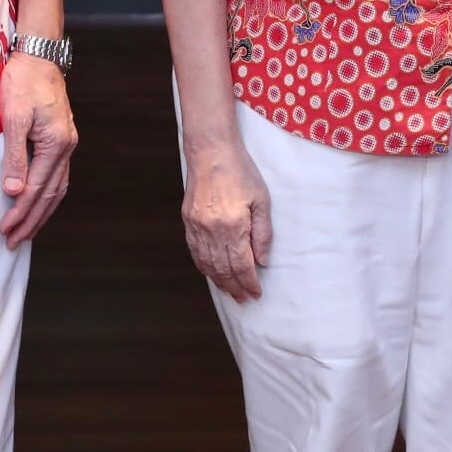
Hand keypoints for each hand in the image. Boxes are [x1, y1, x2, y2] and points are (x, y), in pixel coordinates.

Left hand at [0, 52, 77, 246]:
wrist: (38, 55)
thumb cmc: (23, 81)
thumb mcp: (14, 117)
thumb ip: (14, 156)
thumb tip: (13, 192)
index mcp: (56, 143)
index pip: (36, 189)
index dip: (20, 213)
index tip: (5, 231)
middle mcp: (66, 147)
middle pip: (51, 195)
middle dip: (32, 220)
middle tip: (13, 242)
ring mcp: (67, 143)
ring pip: (57, 188)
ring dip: (42, 212)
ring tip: (26, 231)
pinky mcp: (61, 138)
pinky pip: (57, 176)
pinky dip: (48, 195)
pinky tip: (39, 202)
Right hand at [181, 137, 271, 300]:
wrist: (211, 152)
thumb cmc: (240, 171)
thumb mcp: (261, 200)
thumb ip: (263, 233)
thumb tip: (262, 261)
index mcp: (232, 226)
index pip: (241, 265)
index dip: (249, 282)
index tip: (256, 293)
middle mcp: (211, 230)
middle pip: (223, 269)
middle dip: (235, 287)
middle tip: (244, 299)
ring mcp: (197, 226)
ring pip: (207, 263)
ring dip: (219, 281)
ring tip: (230, 291)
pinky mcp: (188, 221)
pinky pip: (195, 251)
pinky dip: (203, 266)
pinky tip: (211, 272)